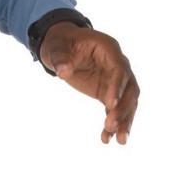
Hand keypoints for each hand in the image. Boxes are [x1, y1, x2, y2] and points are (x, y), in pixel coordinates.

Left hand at [40, 23, 138, 144]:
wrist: (63, 47)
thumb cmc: (61, 44)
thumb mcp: (56, 47)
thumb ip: (60, 59)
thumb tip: (63, 72)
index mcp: (109, 49)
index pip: (119, 69)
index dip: (117, 86)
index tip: (110, 105)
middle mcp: (118, 64)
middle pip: (130, 88)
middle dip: (123, 108)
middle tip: (111, 125)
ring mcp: (115, 80)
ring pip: (128, 102)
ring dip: (125, 121)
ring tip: (119, 141)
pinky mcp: (108, 92)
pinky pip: (115, 109)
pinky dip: (112, 124)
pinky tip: (106, 140)